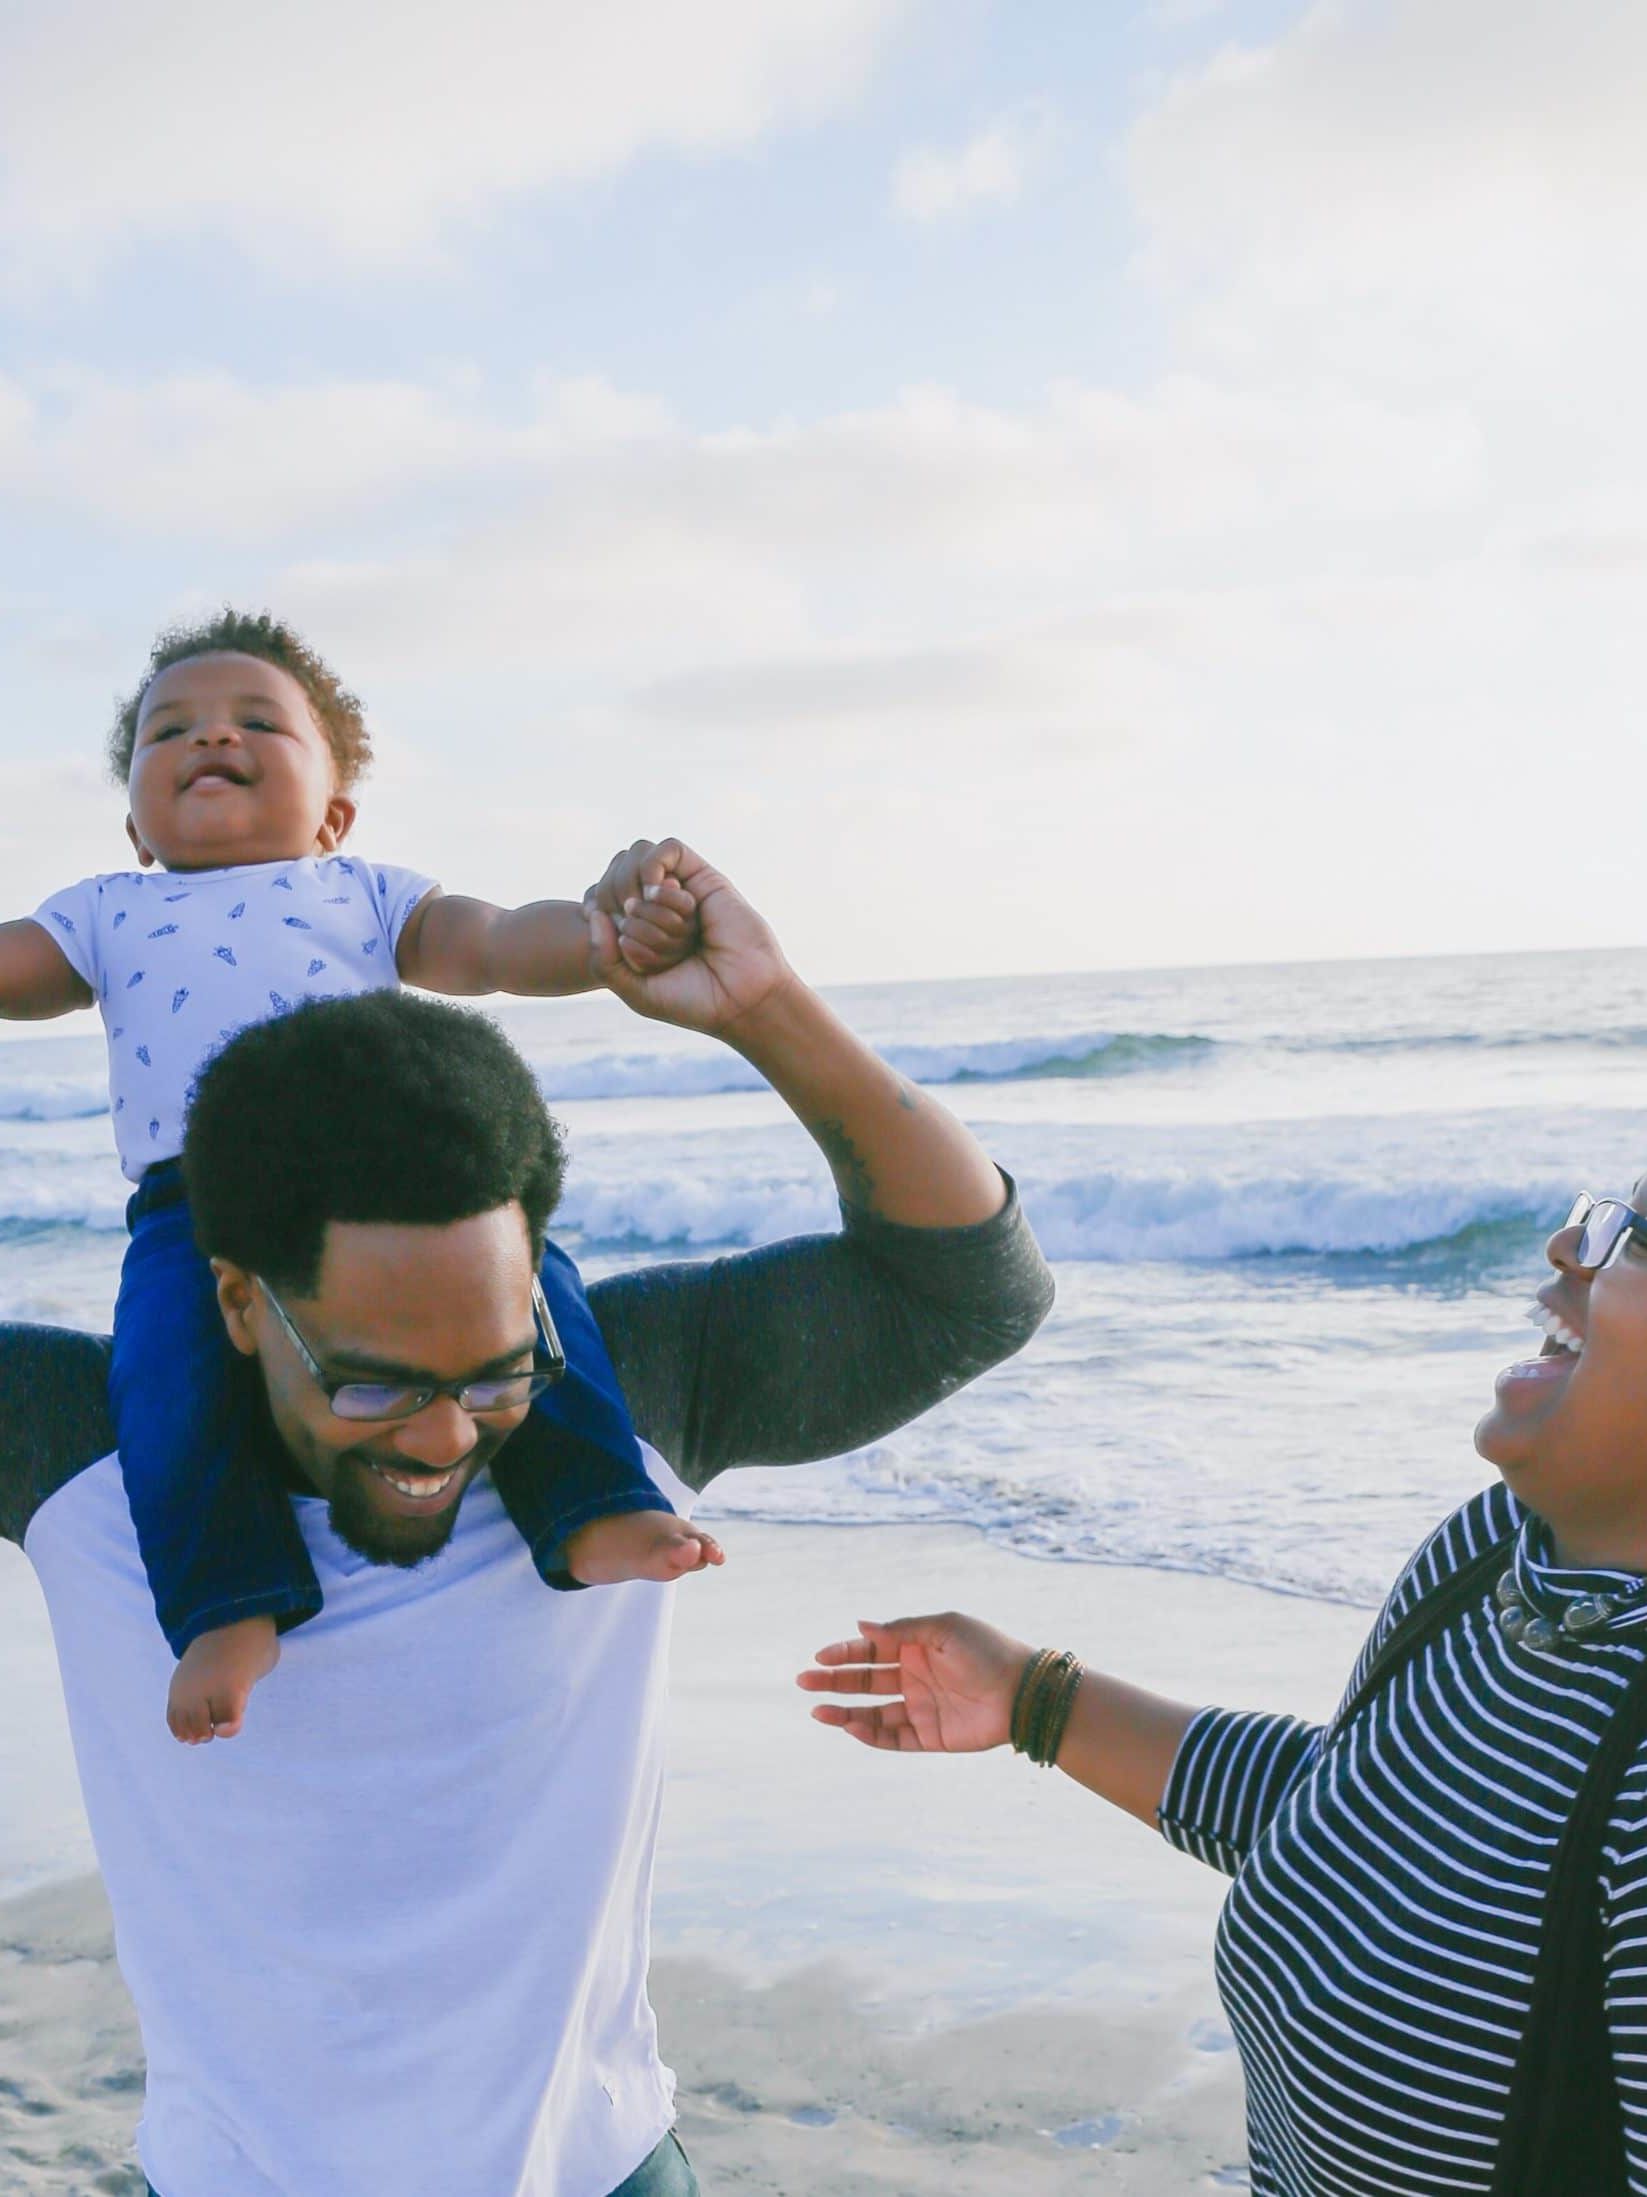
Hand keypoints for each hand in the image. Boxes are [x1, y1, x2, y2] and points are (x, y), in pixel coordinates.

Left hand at [586, 838, 795, 1037]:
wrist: (742, 1000)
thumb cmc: (693, 1000)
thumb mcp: (636, 991)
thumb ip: (604, 960)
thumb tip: (595, 914)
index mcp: (640, 935)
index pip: (599, 903)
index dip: (597, 913)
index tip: (615, 944)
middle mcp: (658, 911)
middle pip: (617, 888)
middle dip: (632, 921)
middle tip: (659, 949)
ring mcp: (681, 893)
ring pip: (639, 866)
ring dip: (646, 901)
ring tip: (669, 930)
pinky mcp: (704, 878)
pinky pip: (669, 850)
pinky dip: (654, 867)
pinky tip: (659, 892)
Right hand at [796, 1613, 1031, 1753]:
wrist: (1023, 1692)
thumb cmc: (987, 1650)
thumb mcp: (944, 1628)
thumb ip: (902, 1630)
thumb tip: (861, 1626)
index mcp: (917, 1647)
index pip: (872, 1649)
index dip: (845, 1653)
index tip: (820, 1657)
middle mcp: (914, 1677)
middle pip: (865, 1680)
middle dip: (834, 1681)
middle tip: (804, 1681)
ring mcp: (921, 1707)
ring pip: (873, 1712)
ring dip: (845, 1712)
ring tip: (818, 1711)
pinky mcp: (930, 1736)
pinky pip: (893, 1737)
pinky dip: (871, 1734)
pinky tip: (852, 1727)